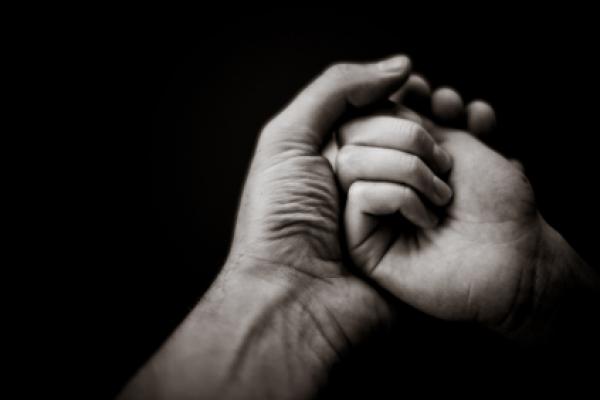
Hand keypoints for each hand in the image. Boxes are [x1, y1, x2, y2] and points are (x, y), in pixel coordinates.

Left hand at [120, 55, 415, 399]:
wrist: (294, 296)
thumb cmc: (280, 218)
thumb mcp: (288, 138)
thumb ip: (336, 90)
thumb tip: (400, 65)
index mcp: (332, 152)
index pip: (383, 109)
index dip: (405, 96)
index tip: (423, 89)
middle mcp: (363, 176)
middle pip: (411, 134)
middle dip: (420, 132)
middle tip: (429, 133)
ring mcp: (389, 209)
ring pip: (430, 166)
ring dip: (436, 162)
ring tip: (440, 168)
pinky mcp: (410, 240)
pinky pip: (437, 205)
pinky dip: (443, 193)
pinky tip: (450, 190)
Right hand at [337, 85, 577, 338]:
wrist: (516, 256)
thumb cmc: (496, 200)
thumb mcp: (456, 139)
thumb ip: (409, 117)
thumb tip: (381, 90)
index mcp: (394, 155)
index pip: (367, 111)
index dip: (399, 101)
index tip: (442, 104)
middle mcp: (376, 179)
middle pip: (353, 130)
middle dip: (409, 134)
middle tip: (447, 161)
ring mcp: (366, 212)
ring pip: (350, 161)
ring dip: (408, 167)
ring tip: (444, 193)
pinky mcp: (362, 243)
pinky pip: (359, 195)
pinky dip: (399, 198)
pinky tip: (429, 219)